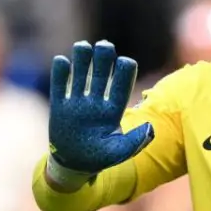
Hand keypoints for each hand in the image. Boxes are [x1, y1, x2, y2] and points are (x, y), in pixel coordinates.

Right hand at [45, 40, 152, 189]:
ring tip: (82, 45)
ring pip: (81, 77)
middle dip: (103, 60)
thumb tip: (151, 128)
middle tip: (105, 45)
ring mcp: (77, 103)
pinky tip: (62, 60)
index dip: (124, 74)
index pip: (121, 87)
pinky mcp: (60, 107)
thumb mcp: (119, 152)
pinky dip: (60, 74)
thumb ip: (135, 141)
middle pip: (101, 76)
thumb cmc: (100, 158)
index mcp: (113, 111)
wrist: (74, 165)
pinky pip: (60, 87)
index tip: (125, 61)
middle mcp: (96, 103)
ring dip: (82, 61)